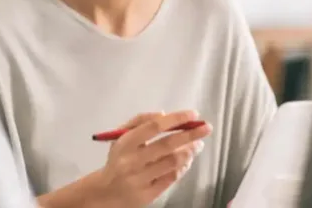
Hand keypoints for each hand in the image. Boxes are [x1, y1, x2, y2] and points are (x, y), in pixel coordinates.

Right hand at [95, 111, 211, 207]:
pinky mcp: (147, 195)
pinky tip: (188, 160)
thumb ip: (140, 120)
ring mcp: (140, 179)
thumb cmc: (118, 158)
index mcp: (126, 142)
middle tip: (206, 128)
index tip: (194, 114)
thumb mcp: (122, 135)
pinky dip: (182, 168)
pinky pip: (171, 178)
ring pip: (172, 162)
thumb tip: (165, 114)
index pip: (154, 126)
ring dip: (189, 151)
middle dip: (190, 135)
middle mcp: (133, 161)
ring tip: (198, 145)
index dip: (176, 119)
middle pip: (167, 145)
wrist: (105, 192)